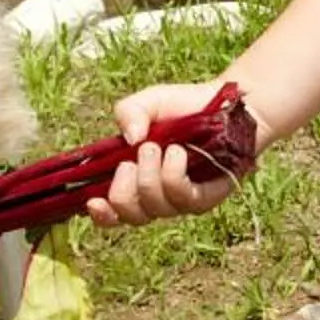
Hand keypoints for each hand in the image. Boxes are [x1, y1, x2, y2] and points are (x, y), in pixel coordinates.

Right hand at [84, 79, 264, 228]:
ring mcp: (182, 200)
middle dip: (124, 191)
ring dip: (149, 177)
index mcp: (136, 180)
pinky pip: (183, 198)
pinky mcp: (206, 197)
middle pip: (131, 216)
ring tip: (157, 147)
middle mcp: (158, 196)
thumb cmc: (185, 107)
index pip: (114, 214)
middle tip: (132, 161)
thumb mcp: (150, 102)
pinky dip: (173, 175)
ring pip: (155, 208)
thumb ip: (129, 112)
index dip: (102, 215)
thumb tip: (129, 139)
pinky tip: (178, 153)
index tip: (93, 201)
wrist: (227, 104)